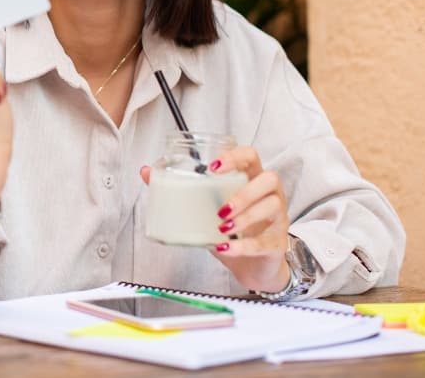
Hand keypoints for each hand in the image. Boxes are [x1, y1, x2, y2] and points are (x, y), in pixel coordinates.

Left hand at [139, 147, 290, 292]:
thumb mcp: (206, 210)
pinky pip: (264, 242)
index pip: (250, 156)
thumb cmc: (232, 232)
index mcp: (252, 180)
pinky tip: (225, 248)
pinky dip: (242, 246)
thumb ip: (181, 192)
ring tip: (222, 226)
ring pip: (271, 207)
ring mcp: (278, 219)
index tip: (213, 166)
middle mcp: (270, 195)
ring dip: (245, 217)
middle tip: (220, 208)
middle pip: (269, 179)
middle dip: (243, 193)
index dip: (234, 157)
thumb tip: (147, 172)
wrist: (253, 267)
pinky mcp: (278, 244)